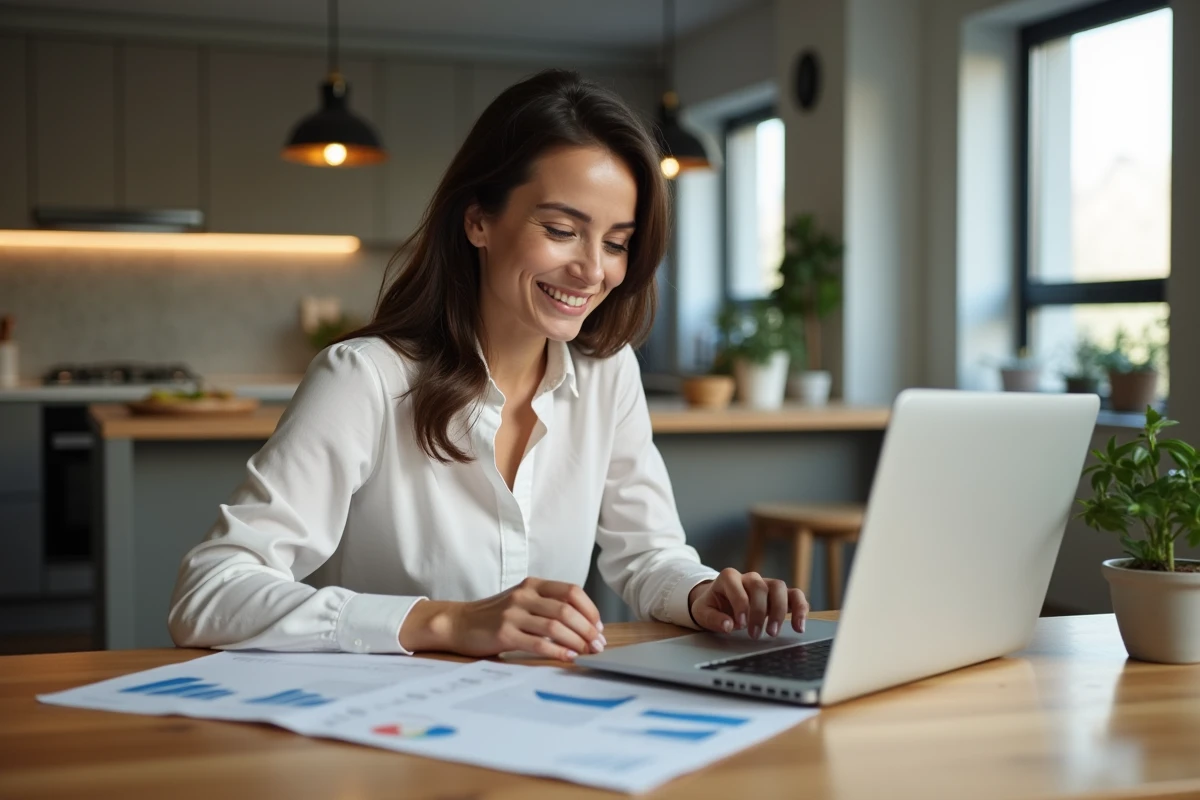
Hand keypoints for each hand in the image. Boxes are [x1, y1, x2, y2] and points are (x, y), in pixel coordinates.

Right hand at [400, 578, 604, 661]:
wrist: (459, 623)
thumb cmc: (495, 615)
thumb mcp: (522, 601)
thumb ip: (548, 606)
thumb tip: (584, 624)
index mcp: (532, 584)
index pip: (571, 591)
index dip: (590, 609)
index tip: (599, 626)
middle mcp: (524, 595)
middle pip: (567, 610)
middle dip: (588, 629)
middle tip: (599, 644)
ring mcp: (513, 614)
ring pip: (555, 626)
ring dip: (577, 641)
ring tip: (588, 652)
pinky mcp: (504, 633)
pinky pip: (538, 643)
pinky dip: (558, 651)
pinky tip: (569, 657)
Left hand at [688, 568, 808, 637]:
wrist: (718, 602)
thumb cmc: (711, 606)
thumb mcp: (703, 612)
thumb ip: (713, 618)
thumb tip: (728, 625)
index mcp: (729, 577)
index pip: (737, 586)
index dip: (740, 604)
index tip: (740, 624)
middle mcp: (750, 578)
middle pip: (761, 587)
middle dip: (759, 612)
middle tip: (755, 634)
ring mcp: (766, 585)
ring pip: (780, 588)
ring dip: (779, 611)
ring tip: (773, 633)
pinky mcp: (779, 595)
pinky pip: (795, 595)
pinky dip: (800, 609)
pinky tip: (799, 626)